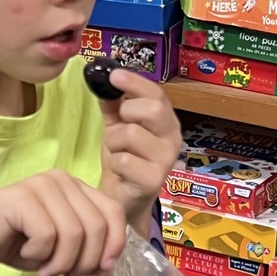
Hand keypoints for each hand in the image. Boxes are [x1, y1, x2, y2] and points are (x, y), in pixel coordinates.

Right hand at [0, 170, 126, 275]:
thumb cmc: (16, 243)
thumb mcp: (60, 250)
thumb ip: (87, 252)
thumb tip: (107, 266)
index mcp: (76, 188)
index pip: (113, 212)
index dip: (114, 244)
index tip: (101, 270)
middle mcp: (62, 180)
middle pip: (96, 226)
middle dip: (85, 261)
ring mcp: (42, 185)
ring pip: (74, 233)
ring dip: (61, 263)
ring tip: (46, 271)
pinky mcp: (22, 196)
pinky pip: (47, 235)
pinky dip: (39, 255)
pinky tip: (25, 255)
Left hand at [97, 68, 180, 234]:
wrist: (125, 200)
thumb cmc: (125, 161)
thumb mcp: (117, 128)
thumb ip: (114, 106)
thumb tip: (103, 81)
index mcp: (166, 122)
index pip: (157, 94)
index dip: (135, 82)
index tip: (114, 75)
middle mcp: (172, 139)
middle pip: (152, 110)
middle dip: (126, 112)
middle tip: (119, 124)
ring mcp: (165, 161)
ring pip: (131, 134)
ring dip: (114, 142)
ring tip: (116, 152)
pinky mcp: (153, 181)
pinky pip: (124, 160)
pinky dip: (114, 162)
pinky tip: (119, 170)